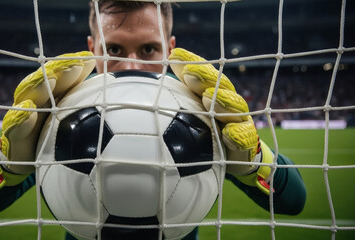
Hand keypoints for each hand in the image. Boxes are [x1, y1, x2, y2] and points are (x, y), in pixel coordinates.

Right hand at [0, 51, 94, 193]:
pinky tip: (29, 113)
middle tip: (75, 65)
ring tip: (50, 80)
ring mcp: (22, 114)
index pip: (62, 75)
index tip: (89, 59)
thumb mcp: (71, 119)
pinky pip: (14, 126)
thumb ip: (85, 100)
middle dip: (60, 71)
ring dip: (39, 86)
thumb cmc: (54, 136)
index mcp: (52, 94)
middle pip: (46, 81)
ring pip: (28, 96)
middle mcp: (36, 99)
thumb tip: (111, 80)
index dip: (73, 66)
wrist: (26, 158)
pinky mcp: (12, 134)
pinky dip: (21, 119)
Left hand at [169, 48, 273, 194]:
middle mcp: (225, 104)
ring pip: (235, 108)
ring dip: (223, 101)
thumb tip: (136, 86)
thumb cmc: (202, 134)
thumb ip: (167, 102)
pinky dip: (239, 136)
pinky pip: (246, 137)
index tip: (174, 56)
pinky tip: (229, 134)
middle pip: (218, 86)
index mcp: (209, 94)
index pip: (200, 75)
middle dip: (205, 77)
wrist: (231, 156)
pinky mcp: (247, 142)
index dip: (189, 63)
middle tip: (190, 73)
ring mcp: (238, 121)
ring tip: (210, 97)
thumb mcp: (184, 118)